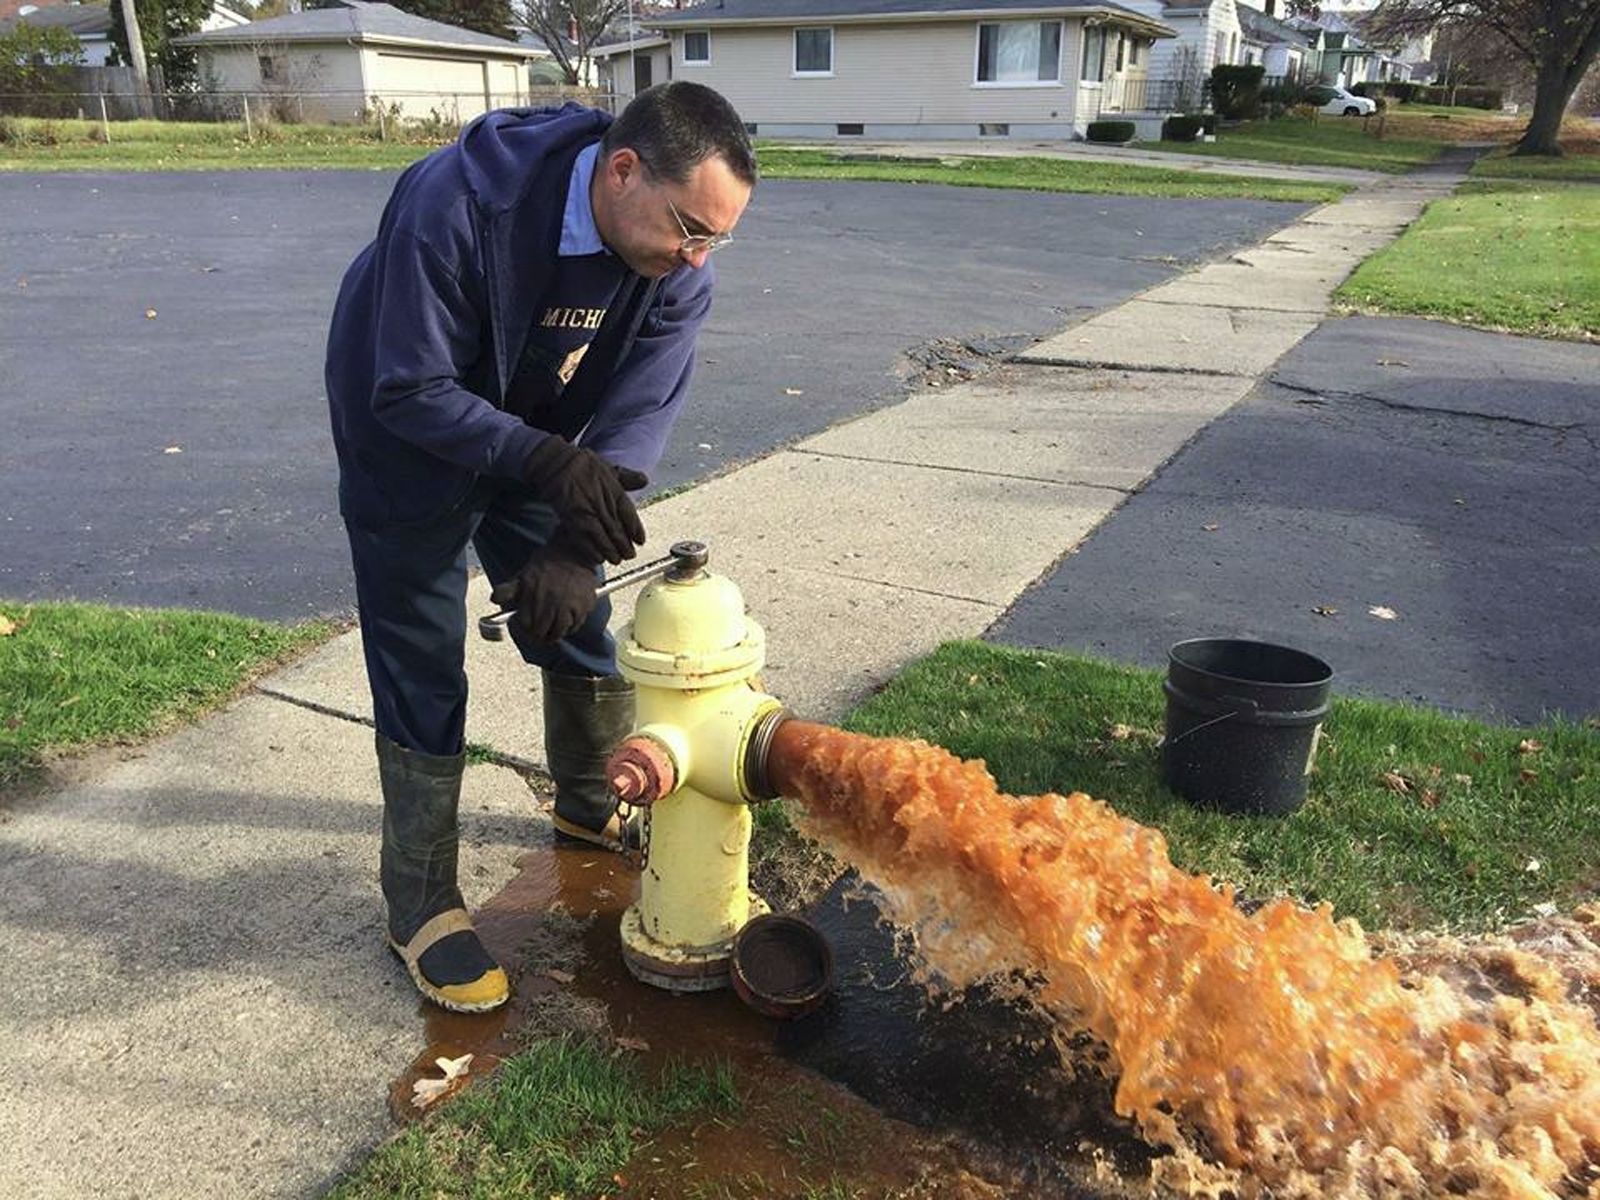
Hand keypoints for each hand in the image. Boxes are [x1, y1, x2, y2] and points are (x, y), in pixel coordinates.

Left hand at [490, 539, 598, 642]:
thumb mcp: (523, 574)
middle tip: (540, 633)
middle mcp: (550, 602)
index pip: (526, 624)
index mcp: (532, 594)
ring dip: (554, 634)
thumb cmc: (546, 563)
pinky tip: (567, 620)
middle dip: (538, 635)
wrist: (573, 550)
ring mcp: (568, 605)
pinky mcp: (584, 605)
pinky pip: (576, 625)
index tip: (527, 628)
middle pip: (541, 632)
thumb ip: (508, 589)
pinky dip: (571, 627)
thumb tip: (494, 600)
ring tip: (553, 631)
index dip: (525, 628)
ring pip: (558, 632)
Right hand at [522, 437, 647, 565]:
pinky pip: (583, 537)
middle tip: (630, 556)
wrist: (556, 463)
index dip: (635, 528)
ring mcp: (586, 509)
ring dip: (609, 550)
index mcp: (613, 488)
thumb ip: (627, 477)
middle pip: (616, 528)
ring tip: (615, 560)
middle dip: (624, 545)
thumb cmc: (583, 465)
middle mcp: (601, 500)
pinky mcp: (570, 516)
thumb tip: (644, 480)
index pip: (628, 512)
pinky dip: (591, 549)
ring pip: (601, 535)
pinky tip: (597, 558)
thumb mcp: (608, 467)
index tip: (640, 541)